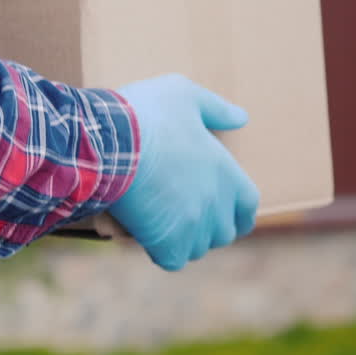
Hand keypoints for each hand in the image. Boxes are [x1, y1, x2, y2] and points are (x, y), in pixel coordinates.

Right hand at [109, 74, 260, 270]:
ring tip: (163, 222)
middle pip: (223, 233)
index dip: (237, 211)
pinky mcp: (167, 243)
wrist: (107, 143)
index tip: (224, 212)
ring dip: (183, 239)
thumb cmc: (146, 114)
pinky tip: (147, 234)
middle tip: (184, 214)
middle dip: (207, 227)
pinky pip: (172, 260)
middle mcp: (217, 204)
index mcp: (226, 172)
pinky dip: (161, 251)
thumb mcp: (185, 94)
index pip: (248, 206)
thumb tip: (241, 118)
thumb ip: (216, 109)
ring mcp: (193, 227)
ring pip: (197, 248)